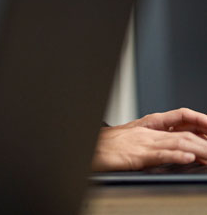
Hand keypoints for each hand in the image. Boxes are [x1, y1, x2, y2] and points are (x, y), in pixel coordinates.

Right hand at [92, 107, 206, 170]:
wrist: (83, 148)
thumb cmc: (101, 146)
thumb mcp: (129, 138)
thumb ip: (149, 141)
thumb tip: (170, 147)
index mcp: (146, 125)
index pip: (181, 118)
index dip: (201, 122)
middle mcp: (147, 131)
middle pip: (185, 133)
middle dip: (206, 140)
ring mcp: (142, 142)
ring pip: (178, 142)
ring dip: (200, 150)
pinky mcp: (135, 155)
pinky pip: (159, 154)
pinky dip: (175, 156)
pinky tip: (188, 158)